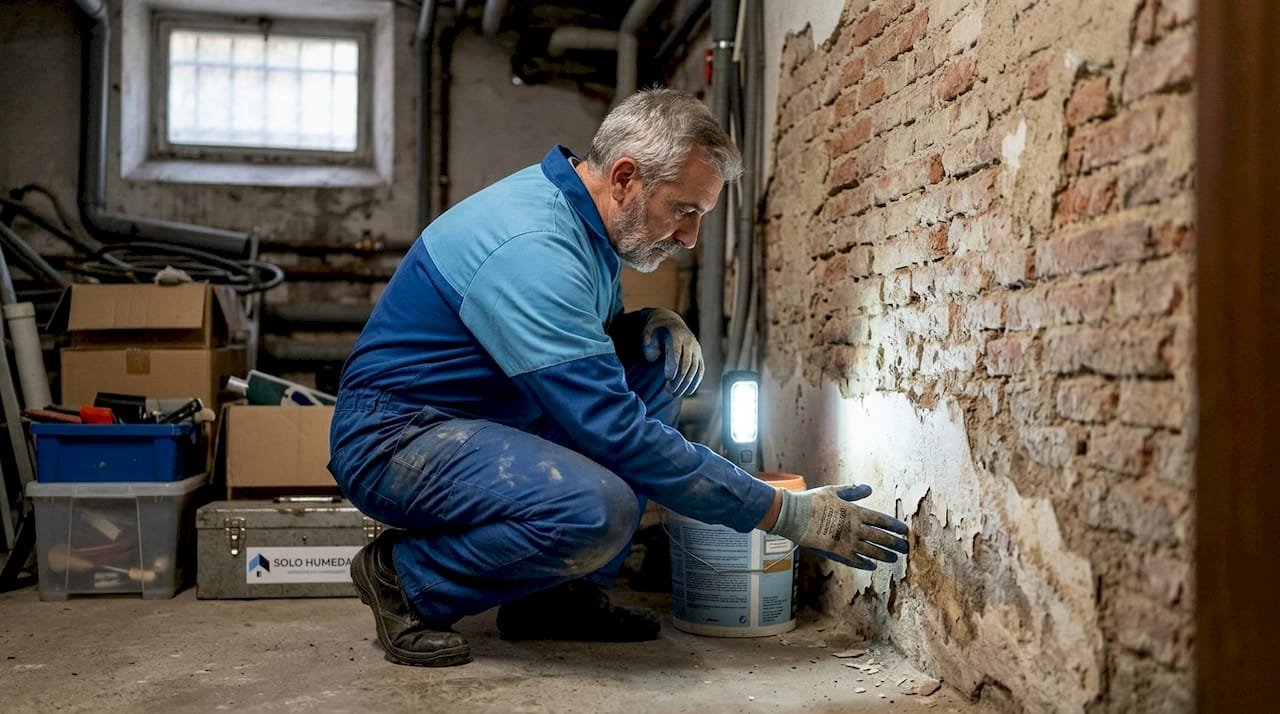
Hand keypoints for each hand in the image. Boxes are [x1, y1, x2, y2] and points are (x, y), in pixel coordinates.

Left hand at [642, 308, 703, 396]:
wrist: (671, 322)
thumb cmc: (656, 330)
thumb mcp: (648, 331)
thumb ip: (648, 342)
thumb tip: (653, 358)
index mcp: (676, 334)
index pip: (677, 352)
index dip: (674, 366)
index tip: (668, 378)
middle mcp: (689, 341)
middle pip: (687, 363)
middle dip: (679, 379)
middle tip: (669, 391)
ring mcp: (696, 349)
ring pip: (695, 369)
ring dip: (686, 383)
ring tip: (675, 394)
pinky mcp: (699, 356)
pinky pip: (700, 370)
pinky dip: (695, 382)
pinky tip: (688, 392)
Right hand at [768, 484, 908, 569]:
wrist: (793, 514)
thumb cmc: (812, 500)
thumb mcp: (833, 491)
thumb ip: (852, 491)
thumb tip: (868, 488)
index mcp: (855, 511)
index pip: (881, 520)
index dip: (895, 526)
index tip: (904, 531)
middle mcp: (854, 527)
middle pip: (881, 537)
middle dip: (895, 543)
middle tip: (906, 548)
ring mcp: (846, 541)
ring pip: (871, 550)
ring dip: (884, 555)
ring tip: (895, 559)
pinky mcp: (836, 551)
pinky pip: (854, 560)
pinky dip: (864, 563)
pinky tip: (872, 566)